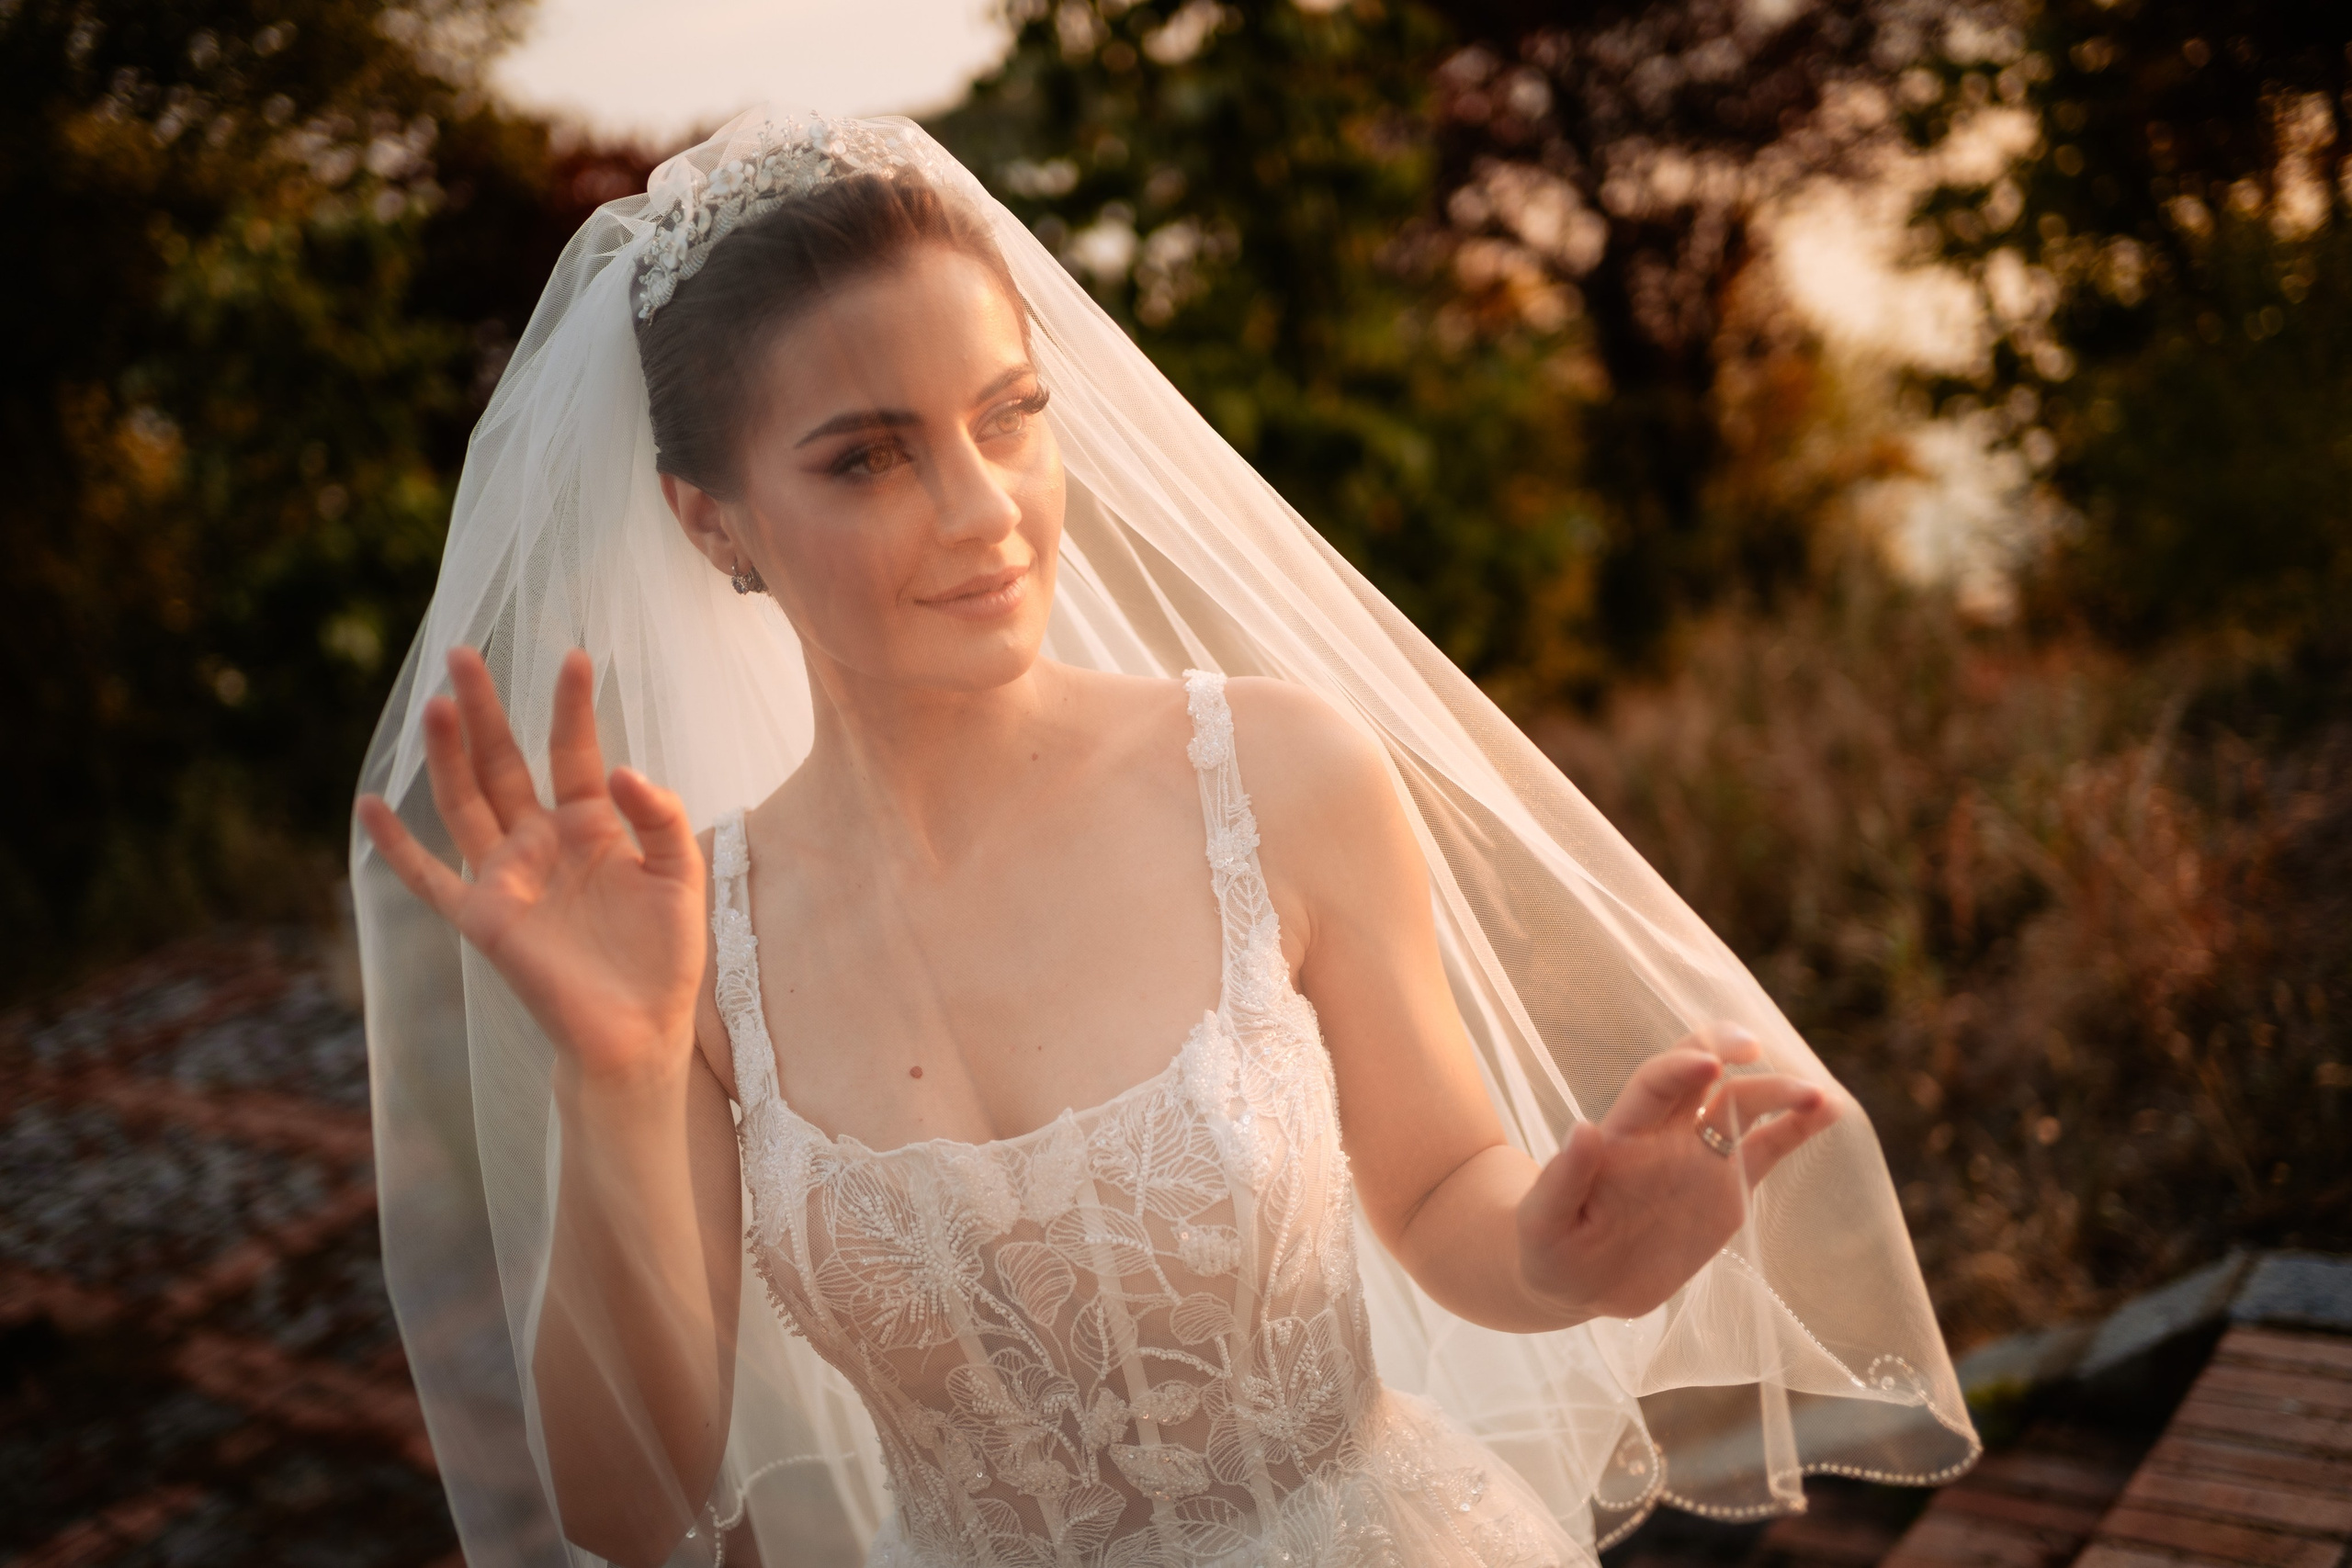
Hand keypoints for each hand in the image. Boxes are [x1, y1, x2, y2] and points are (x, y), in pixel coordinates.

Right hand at [357, 647, 705, 1084]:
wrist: (639, 1030)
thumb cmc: (664, 955)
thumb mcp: (680, 875)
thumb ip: (660, 817)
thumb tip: (622, 770)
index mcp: (591, 826)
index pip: (574, 752)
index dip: (573, 706)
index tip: (578, 656)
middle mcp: (541, 842)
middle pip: (503, 763)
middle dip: (484, 710)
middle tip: (464, 652)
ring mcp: (507, 877)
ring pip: (466, 802)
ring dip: (446, 755)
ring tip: (433, 704)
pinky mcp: (484, 917)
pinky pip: (429, 877)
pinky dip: (397, 846)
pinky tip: (369, 805)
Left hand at [1515, 1023, 1838, 1322]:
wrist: (1572, 1281)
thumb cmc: (1547, 1245)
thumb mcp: (1542, 1221)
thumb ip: (1563, 1178)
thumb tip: (1583, 1129)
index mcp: (1622, 1136)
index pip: (1654, 1085)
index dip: (1680, 1069)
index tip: (1710, 1063)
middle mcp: (1666, 1136)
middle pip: (1705, 1077)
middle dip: (1732, 1055)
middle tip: (1762, 1055)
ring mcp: (1699, 1160)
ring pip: (1744, 1108)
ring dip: (1781, 1094)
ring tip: (1821, 1097)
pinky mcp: (1726, 1192)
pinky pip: (1766, 1151)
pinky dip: (1797, 1130)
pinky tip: (1829, 1112)